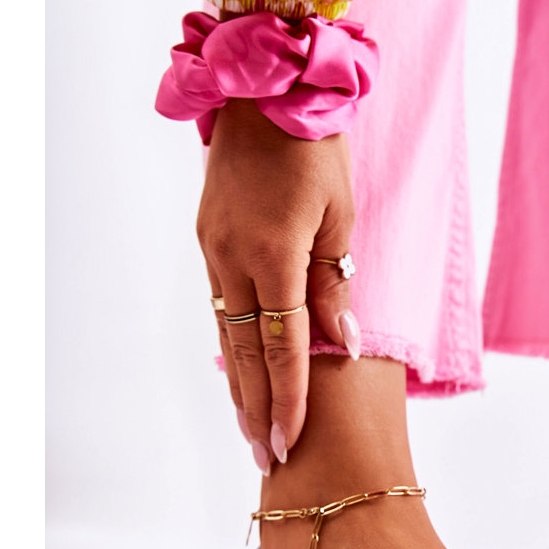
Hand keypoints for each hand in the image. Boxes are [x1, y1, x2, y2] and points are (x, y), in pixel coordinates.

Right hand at [198, 98, 359, 469]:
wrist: (265, 91)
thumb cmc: (316, 150)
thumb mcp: (341, 218)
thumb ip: (334, 286)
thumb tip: (341, 346)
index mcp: (274, 255)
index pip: (282, 346)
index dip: (288, 399)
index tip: (288, 441)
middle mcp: (233, 259)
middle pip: (245, 353)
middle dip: (257, 408)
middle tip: (265, 456)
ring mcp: (213, 249)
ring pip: (225, 333)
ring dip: (239, 383)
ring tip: (249, 427)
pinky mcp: (206, 239)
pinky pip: (219, 304)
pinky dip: (229, 343)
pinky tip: (238, 371)